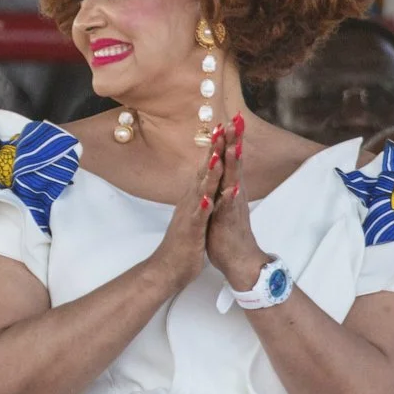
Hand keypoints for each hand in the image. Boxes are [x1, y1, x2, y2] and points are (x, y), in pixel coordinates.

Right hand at [146, 123, 225, 292]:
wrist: (167, 267)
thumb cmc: (183, 242)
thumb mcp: (194, 213)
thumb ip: (199, 195)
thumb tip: (204, 181)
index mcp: (195, 196)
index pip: (207, 166)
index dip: (216, 147)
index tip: (225, 126)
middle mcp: (190, 200)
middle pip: (204, 170)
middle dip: (214, 149)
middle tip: (223, 126)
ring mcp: (189, 213)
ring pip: (200, 189)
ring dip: (209, 172)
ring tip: (217, 154)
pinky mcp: (190, 229)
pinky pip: (198, 216)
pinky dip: (204, 205)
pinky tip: (209, 196)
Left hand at [207, 114, 271, 290]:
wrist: (239, 259)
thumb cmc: (227, 232)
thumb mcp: (222, 203)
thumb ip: (223, 186)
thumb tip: (222, 170)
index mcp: (229, 188)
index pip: (228, 160)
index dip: (227, 140)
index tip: (227, 119)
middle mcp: (233, 193)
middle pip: (233, 163)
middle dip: (234, 142)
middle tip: (235, 120)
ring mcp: (232, 206)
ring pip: (233, 182)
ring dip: (233, 165)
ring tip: (233, 146)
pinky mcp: (228, 222)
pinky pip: (229, 208)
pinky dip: (229, 198)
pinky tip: (231, 188)